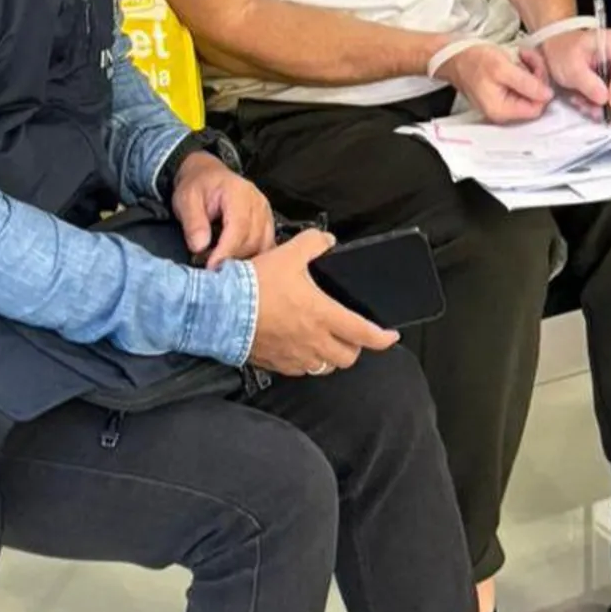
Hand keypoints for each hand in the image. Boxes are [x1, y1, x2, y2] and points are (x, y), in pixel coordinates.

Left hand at [170, 151, 275, 267]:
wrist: (207, 175)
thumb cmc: (197, 186)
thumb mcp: (186, 200)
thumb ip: (193, 222)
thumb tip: (200, 247)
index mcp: (239, 193)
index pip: (238, 227)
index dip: (226, 251)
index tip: (211, 267)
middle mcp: (258, 202)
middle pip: (252, 240)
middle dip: (232, 258)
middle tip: (210, 268)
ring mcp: (266, 213)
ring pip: (262, 246)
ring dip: (243, 260)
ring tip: (222, 265)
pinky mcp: (267, 223)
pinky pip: (267, 246)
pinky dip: (254, 257)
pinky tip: (237, 262)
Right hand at [249, 231, 398, 376]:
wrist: (220, 309)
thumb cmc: (254, 284)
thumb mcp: (289, 254)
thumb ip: (314, 244)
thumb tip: (327, 241)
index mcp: (322, 315)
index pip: (365, 334)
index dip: (383, 338)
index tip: (390, 336)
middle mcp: (313, 341)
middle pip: (348, 356)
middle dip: (355, 347)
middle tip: (353, 334)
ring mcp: (295, 356)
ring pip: (325, 367)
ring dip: (331, 356)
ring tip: (327, 341)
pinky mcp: (276, 363)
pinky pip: (300, 370)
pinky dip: (307, 361)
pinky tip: (300, 347)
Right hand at [437, 43, 552, 124]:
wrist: (454, 55)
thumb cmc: (472, 60)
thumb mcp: (502, 68)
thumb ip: (526, 84)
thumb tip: (547, 95)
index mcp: (502, 110)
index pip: (536, 108)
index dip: (541, 87)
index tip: (535, 68)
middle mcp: (503, 112)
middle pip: (534, 99)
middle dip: (535, 75)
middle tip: (528, 58)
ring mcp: (503, 103)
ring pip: (530, 90)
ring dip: (530, 70)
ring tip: (521, 56)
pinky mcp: (503, 93)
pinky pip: (521, 85)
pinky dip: (523, 70)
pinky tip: (517, 59)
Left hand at [529, 27, 610, 120]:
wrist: (558, 51)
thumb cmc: (564, 52)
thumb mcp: (571, 67)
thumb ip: (588, 83)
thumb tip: (604, 98)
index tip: (605, 104)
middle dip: (610, 102)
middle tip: (590, 109)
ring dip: (606, 106)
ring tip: (584, 104)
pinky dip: (605, 105)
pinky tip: (588, 102)